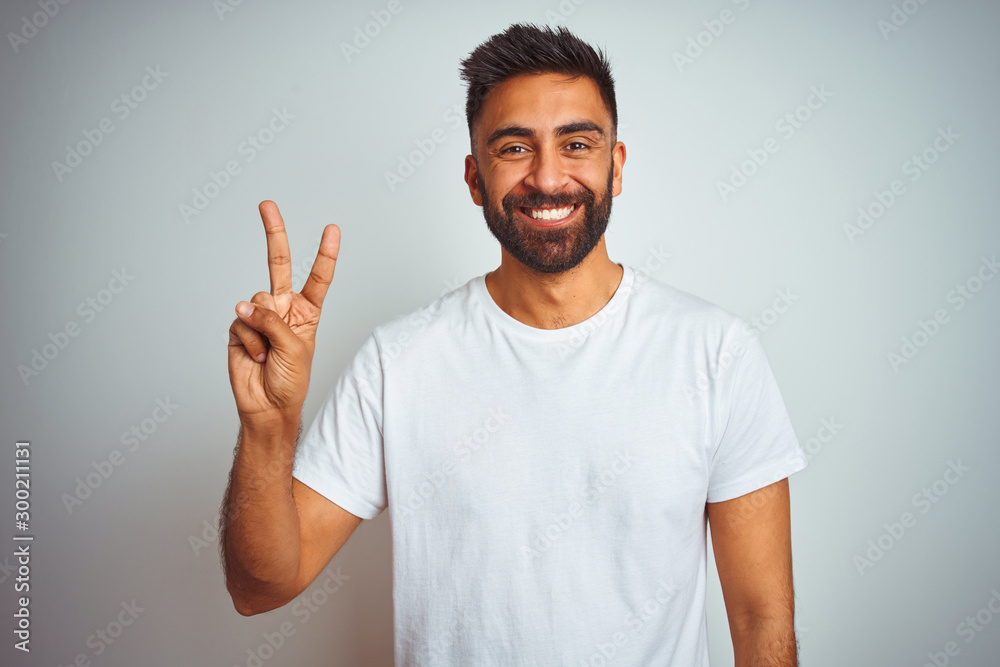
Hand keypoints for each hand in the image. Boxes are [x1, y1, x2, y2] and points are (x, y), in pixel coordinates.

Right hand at [227, 200, 339, 425]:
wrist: (267, 406)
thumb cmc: (291, 381)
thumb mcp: (296, 349)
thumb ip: (274, 322)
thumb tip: (245, 305)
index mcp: (307, 312)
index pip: (317, 277)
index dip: (324, 254)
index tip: (332, 228)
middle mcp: (283, 308)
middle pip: (277, 264)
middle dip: (273, 233)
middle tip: (267, 204)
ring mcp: (260, 316)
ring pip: (257, 302)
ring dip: (263, 329)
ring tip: (269, 352)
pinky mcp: (239, 328)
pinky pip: (241, 322)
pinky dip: (250, 341)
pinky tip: (255, 356)